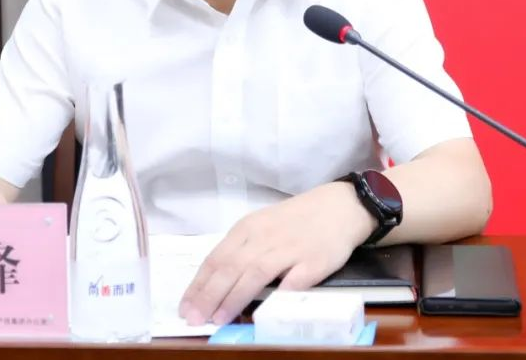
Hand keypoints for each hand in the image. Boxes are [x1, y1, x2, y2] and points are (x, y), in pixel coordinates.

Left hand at [178, 181, 375, 325]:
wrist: (339, 206)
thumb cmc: (295, 221)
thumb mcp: (262, 227)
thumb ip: (242, 252)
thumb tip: (215, 285)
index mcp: (248, 229)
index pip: (216, 259)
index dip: (198, 285)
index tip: (185, 307)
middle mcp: (264, 237)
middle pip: (231, 267)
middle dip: (209, 295)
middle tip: (194, 318)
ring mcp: (289, 249)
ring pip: (255, 272)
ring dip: (235, 296)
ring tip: (219, 317)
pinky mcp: (314, 261)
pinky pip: (294, 279)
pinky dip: (278, 293)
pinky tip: (265, 309)